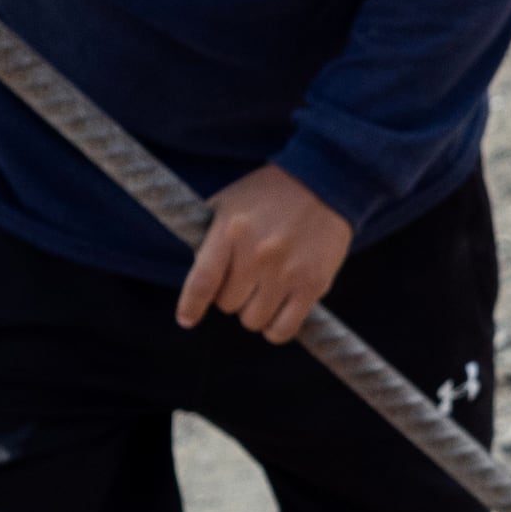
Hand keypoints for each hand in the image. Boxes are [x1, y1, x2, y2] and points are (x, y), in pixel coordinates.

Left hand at [175, 165, 353, 344]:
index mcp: (231, 232)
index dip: (190, 307)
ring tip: (262, 292)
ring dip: (253, 311)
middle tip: (244, 280)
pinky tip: (276, 312)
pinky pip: (283, 329)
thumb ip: (209, 239)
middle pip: (228, 304)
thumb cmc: (269, 194)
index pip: (202, 282)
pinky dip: (275, 329)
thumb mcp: (228, 203)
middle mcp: (257, 254)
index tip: (186, 320)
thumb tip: (197, 282)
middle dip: (231, 296)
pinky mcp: (313, 284)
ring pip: (254, 320)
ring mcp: (287, 272)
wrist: (324, 182)